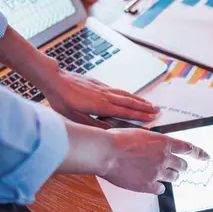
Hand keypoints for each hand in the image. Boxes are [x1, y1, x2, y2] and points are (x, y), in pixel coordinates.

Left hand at [42, 70, 159, 127]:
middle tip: (158, 110)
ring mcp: (103, 88)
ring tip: (149, 104)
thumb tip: (107, 132)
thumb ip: (92, 125)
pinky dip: (128, 94)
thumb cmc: (61, 99)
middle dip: (145, 107)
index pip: (125, 111)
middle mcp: (105, 95)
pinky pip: (117, 90)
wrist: (54, 79)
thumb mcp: (74, 117)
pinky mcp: (98, 84)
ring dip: (139, 100)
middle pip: (129, 101)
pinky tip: (130, 96)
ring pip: (125, 94)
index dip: (139, 115)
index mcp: (100, 105)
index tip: (152, 117)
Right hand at [59, 124, 209, 194]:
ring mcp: (157, 172)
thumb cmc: (117, 140)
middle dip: (180, 167)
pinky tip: (152, 184)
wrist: (106, 152)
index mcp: (164, 142)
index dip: (200, 154)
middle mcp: (164, 157)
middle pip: (182, 166)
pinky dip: (158, 187)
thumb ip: (153, 141)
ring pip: (174, 178)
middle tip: (176, 168)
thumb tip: (156, 145)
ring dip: (170, 177)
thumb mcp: (140, 134)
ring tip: (160, 174)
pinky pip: (161, 189)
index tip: (206, 157)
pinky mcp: (148, 185)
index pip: (189, 148)